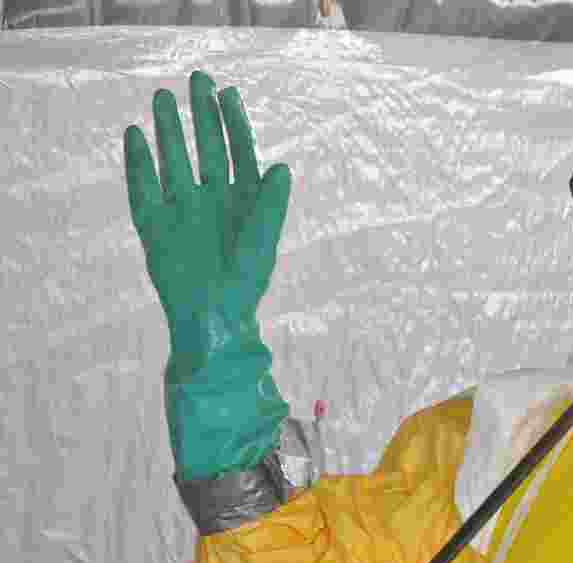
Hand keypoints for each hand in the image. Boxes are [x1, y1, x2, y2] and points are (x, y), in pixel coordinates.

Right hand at [124, 70, 290, 350]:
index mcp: (243, 200)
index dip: (234, 123)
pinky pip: (142, 187)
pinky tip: (135, 135)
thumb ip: (271, 205)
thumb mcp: (264, 241)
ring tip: (163, 97)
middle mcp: (212, 199)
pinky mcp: (153, 224)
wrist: (214, 317)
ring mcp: (182, 209)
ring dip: (169, 130)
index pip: (238, 152)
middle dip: (203, 115)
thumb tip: (282, 166)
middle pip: (205, 148)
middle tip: (199, 79)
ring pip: (173, 160)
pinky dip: (138, 163)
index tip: (228, 92)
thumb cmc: (246, 282)